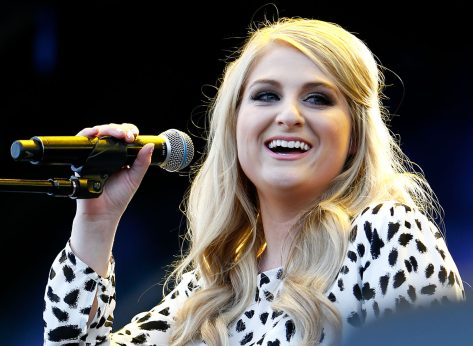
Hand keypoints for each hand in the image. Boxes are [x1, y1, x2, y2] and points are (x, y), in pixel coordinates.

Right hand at [70, 123, 153, 274]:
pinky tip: (94, 134)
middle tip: (127, 136)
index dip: (128, 131)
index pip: (123, 137)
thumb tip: (150, 146)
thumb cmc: (117, 199)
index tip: (134, 136)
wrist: (102, 214)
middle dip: (119, 129)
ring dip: (107, 129)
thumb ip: (142, 162)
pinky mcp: (82, 159)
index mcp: (120, 157)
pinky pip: (82, 142)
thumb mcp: (134, 178)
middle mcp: (106, 154)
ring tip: (117, 134)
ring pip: (98, 134)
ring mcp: (93, 156)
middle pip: (110, 132)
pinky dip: (87, 134)